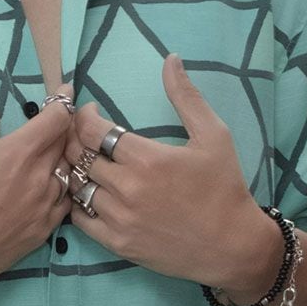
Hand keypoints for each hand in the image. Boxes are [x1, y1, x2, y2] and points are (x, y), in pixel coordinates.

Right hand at [0, 91, 77, 287]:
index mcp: (20, 152)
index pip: (57, 119)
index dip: (63, 102)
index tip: (66, 92)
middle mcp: (40, 178)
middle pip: (64, 145)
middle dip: (61, 130)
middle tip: (54, 123)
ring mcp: (44, 208)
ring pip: (66, 175)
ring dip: (60, 162)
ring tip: (48, 158)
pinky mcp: (42, 233)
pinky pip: (63, 205)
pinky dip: (59, 191)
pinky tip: (47, 189)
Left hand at [63, 55, 275, 295]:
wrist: (233, 246)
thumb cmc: (225, 188)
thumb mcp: (214, 135)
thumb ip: (186, 97)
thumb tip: (171, 59)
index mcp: (146, 159)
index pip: (92, 130)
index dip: (84, 116)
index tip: (91, 113)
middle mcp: (127, 189)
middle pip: (78, 156)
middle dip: (74, 139)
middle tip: (81, 135)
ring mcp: (120, 219)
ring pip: (76, 187)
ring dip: (74, 171)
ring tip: (83, 163)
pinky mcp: (118, 244)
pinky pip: (79, 219)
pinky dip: (77, 203)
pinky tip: (89, 193)